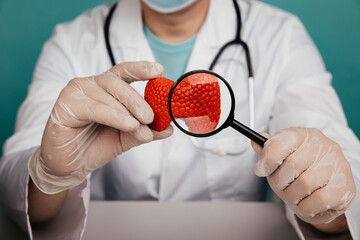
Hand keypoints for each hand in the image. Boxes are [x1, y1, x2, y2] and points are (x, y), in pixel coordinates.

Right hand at [28, 61, 172, 193]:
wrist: (71, 166)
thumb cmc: (97, 145)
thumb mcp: (128, 136)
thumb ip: (147, 130)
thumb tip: (169, 129)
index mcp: (106, 87)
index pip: (124, 71)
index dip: (140, 68)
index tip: (159, 70)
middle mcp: (90, 85)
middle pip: (118, 83)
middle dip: (138, 101)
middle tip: (151, 118)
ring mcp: (76, 92)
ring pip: (108, 97)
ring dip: (128, 115)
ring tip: (141, 130)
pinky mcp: (65, 106)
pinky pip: (94, 108)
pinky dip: (114, 116)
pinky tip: (128, 125)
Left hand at [251, 127, 355, 229]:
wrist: (328, 188)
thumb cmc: (301, 170)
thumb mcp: (282, 156)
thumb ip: (269, 150)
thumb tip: (256, 141)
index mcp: (305, 135)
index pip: (283, 141)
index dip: (268, 158)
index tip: (260, 170)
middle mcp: (324, 146)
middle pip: (292, 164)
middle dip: (280, 181)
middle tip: (280, 186)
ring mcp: (337, 166)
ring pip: (304, 184)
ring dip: (292, 195)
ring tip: (294, 195)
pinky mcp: (345, 187)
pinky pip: (318, 200)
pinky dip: (306, 206)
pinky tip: (306, 202)